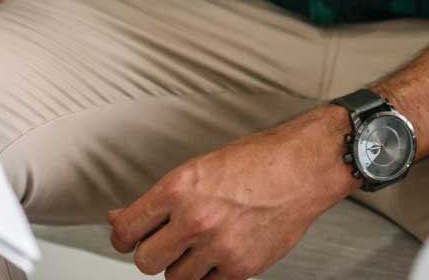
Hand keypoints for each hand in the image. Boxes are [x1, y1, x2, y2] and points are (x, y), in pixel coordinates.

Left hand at [108, 106, 358, 279]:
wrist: (304, 168)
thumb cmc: (259, 160)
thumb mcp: (201, 167)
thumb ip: (163, 198)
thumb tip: (124, 218)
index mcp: (179, 188)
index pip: (127, 230)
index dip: (123, 236)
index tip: (128, 236)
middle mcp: (195, 220)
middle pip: (145, 261)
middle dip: (154, 252)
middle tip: (169, 239)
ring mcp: (218, 247)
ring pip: (175, 278)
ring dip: (183, 264)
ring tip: (203, 241)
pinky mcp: (240, 268)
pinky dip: (209, 273)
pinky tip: (222, 250)